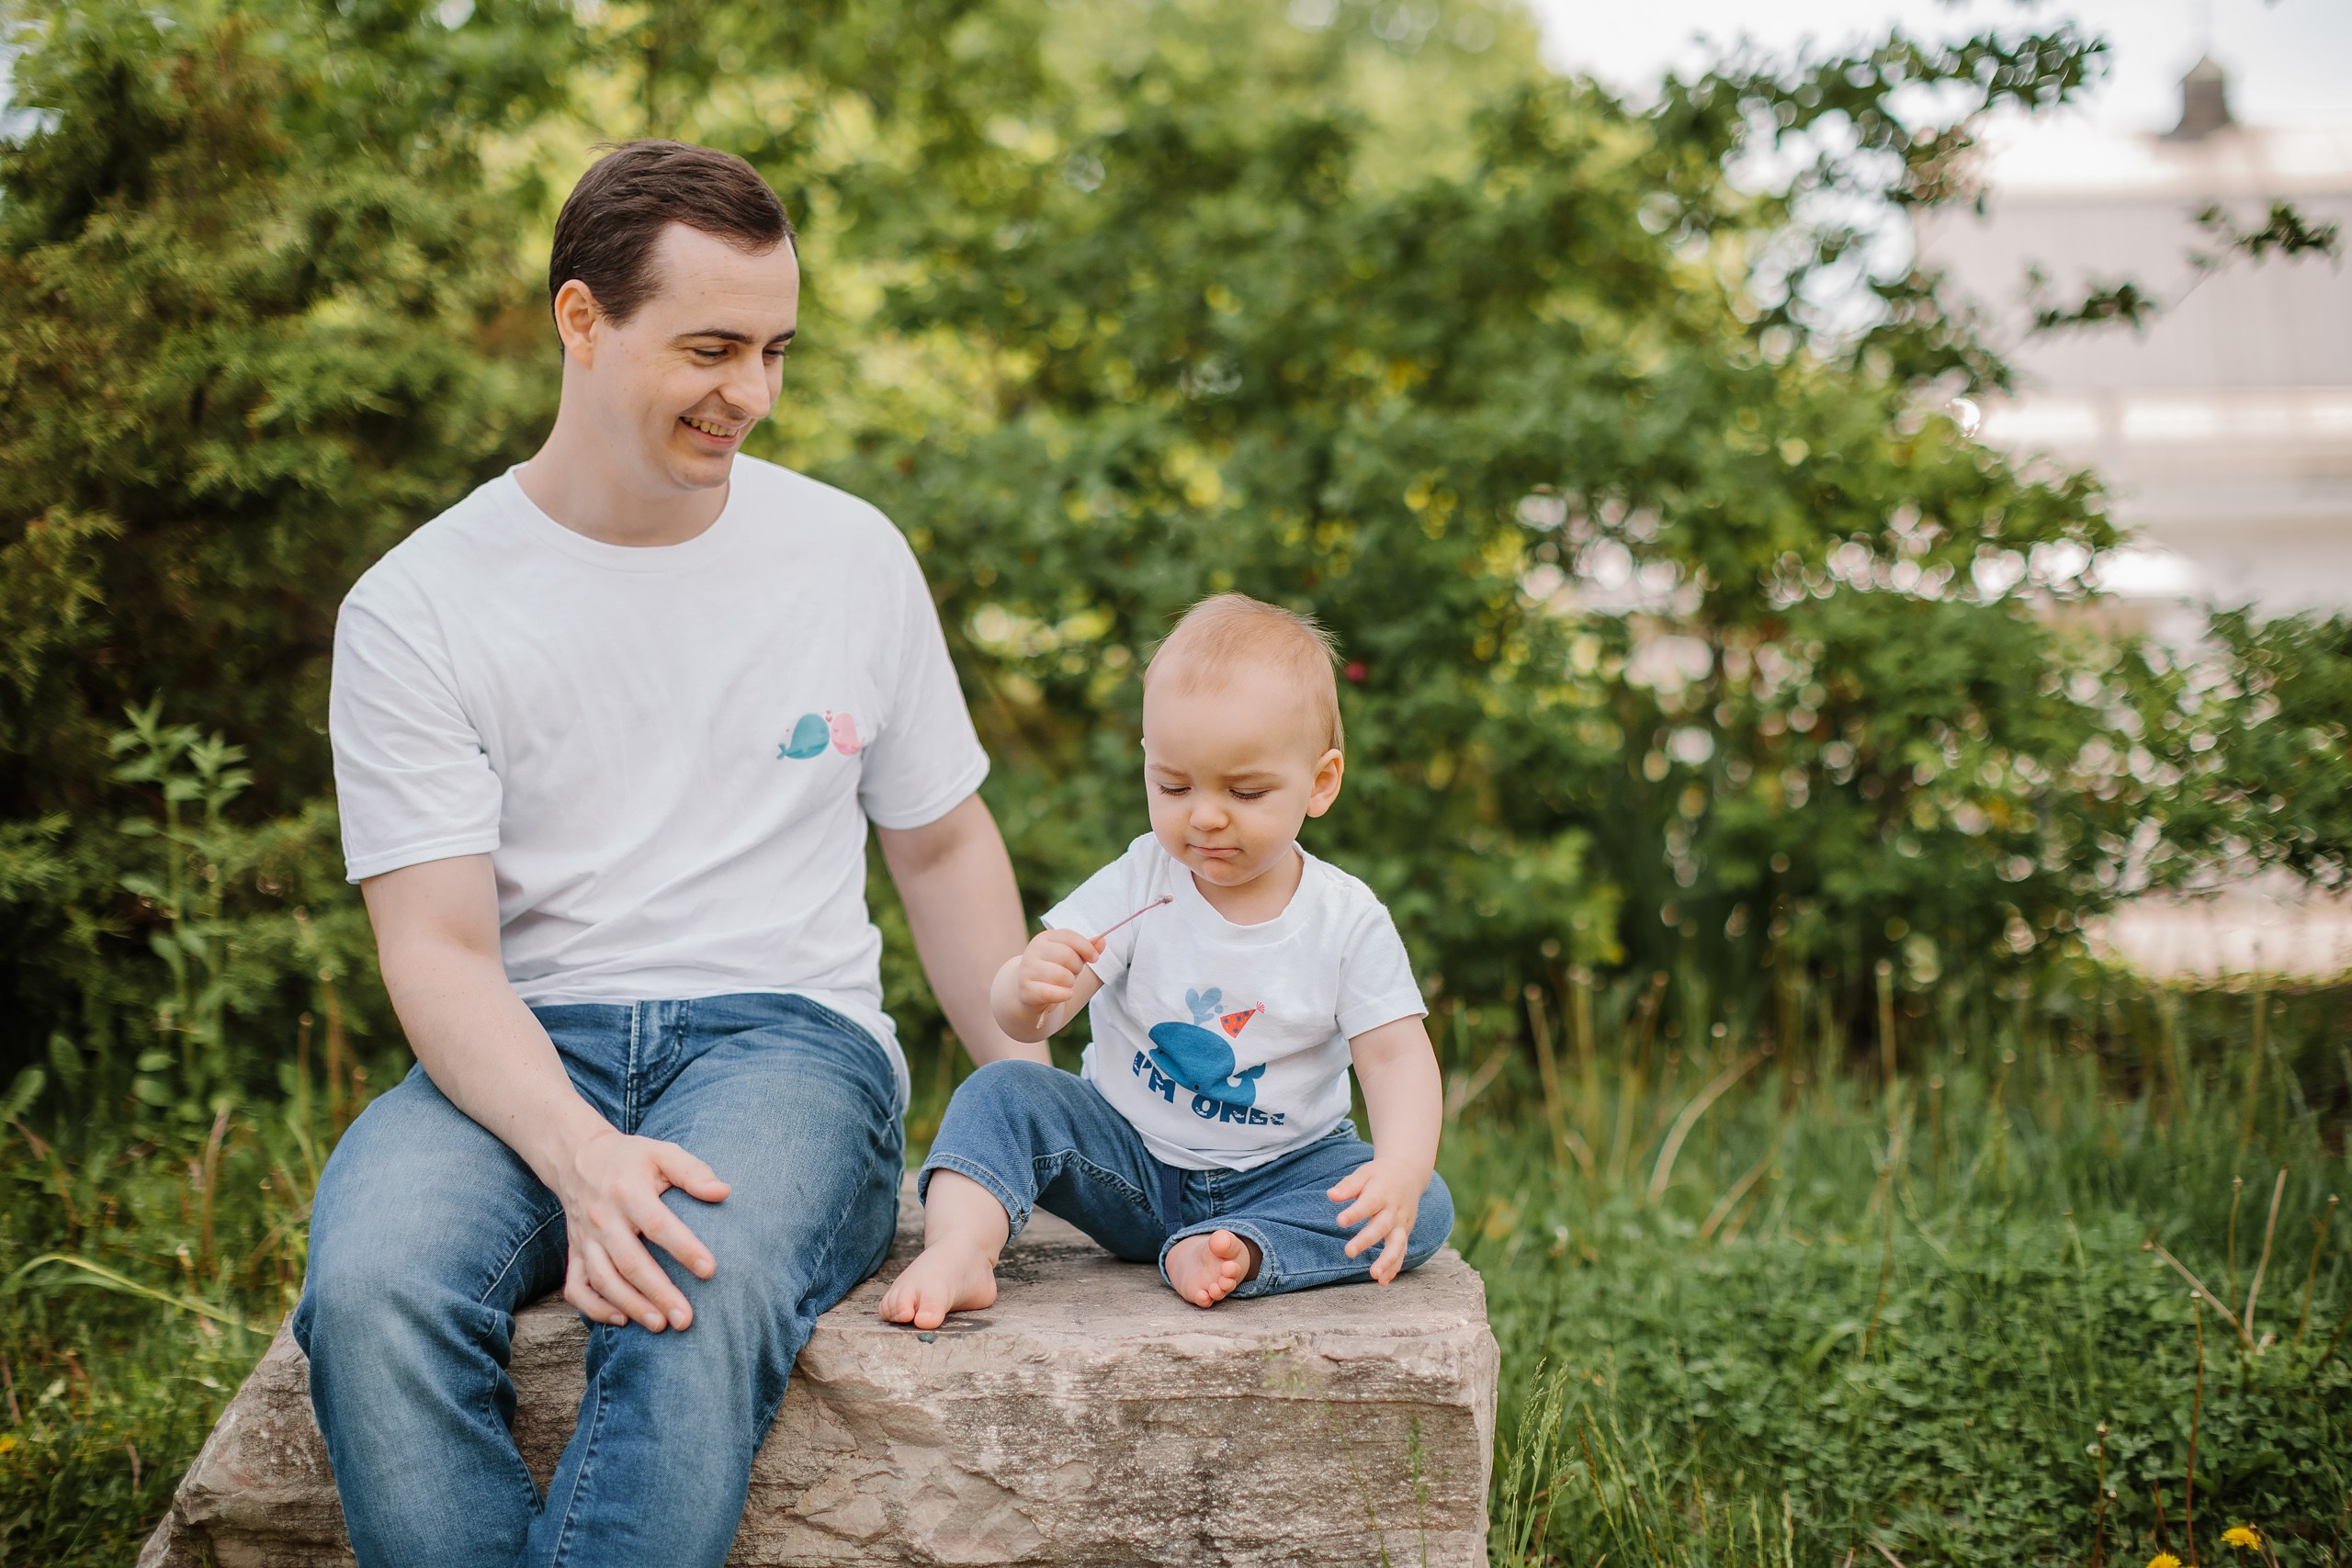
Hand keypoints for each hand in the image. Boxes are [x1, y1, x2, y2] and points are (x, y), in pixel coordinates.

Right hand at [555, 1127, 731, 1331]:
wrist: (578, 1158)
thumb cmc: (632, 1158)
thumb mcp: (663, 1153)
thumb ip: (693, 1172)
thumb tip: (723, 1192)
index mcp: (627, 1191)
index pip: (658, 1225)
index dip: (684, 1249)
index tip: (710, 1271)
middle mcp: (602, 1218)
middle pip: (630, 1262)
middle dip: (659, 1293)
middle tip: (686, 1319)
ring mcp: (584, 1239)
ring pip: (603, 1280)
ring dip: (631, 1305)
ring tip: (660, 1325)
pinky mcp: (574, 1252)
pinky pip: (576, 1287)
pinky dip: (593, 1308)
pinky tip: (621, 1320)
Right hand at [1016, 929, 1101, 1024]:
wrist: (1028, 990)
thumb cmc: (1053, 970)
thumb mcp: (1070, 957)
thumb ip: (1087, 949)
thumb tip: (1102, 942)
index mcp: (1045, 938)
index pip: (1069, 936)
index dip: (1086, 947)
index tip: (1095, 958)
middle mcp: (1034, 950)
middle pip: (1067, 956)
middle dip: (1077, 967)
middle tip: (1073, 973)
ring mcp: (1028, 969)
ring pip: (1061, 975)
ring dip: (1070, 983)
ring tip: (1065, 984)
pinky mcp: (1026, 989)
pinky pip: (1050, 992)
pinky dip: (1063, 994)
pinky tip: (1066, 994)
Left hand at [1328, 1156, 1427, 1285]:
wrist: (1408, 1174)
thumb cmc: (1380, 1175)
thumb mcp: (1364, 1173)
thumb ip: (1348, 1185)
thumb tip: (1331, 1195)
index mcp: (1382, 1192)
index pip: (1368, 1204)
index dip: (1355, 1213)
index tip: (1340, 1221)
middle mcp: (1394, 1210)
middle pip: (1381, 1227)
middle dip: (1366, 1240)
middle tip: (1348, 1252)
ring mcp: (1401, 1223)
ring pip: (1397, 1244)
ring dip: (1387, 1261)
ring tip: (1374, 1275)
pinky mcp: (1404, 1233)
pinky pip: (1401, 1252)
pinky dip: (1394, 1267)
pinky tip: (1382, 1282)